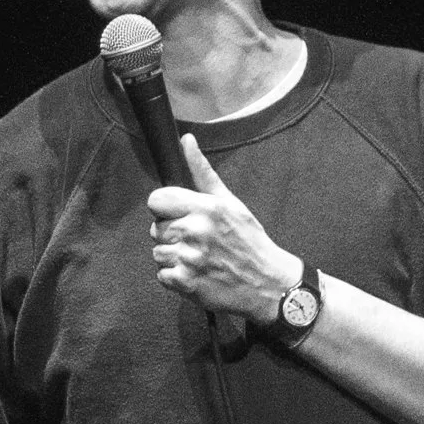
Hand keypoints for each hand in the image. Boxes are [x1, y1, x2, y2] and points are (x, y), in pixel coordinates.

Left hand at [148, 135, 301, 320]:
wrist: (267, 283)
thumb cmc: (248, 240)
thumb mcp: (230, 202)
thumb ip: (202, 172)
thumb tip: (186, 140)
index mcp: (206, 208)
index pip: (157, 200)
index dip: (165, 208)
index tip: (179, 215)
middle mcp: (196, 231)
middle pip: (156, 228)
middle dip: (172, 234)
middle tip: (197, 241)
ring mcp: (190, 259)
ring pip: (157, 253)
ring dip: (173, 257)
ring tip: (198, 258)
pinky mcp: (186, 283)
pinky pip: (162, 275)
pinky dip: (175, 277)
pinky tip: (196, 273)